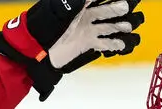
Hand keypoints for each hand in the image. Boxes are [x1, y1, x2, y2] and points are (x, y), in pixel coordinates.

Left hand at [0, 0, 144, 100]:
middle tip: (126, 12)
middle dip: (123, 9)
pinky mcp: (89, 45)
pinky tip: (122, 46)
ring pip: (115, 26)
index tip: (127, 1)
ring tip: (126, 30)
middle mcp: (89, 14)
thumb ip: (76, 3)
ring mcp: (90, 30)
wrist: (34, 50)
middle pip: (114, 9)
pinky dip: (118, 45)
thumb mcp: (60, 9)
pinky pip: (109, 44)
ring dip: (124, 27)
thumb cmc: (43, 25)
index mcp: (82, 3)